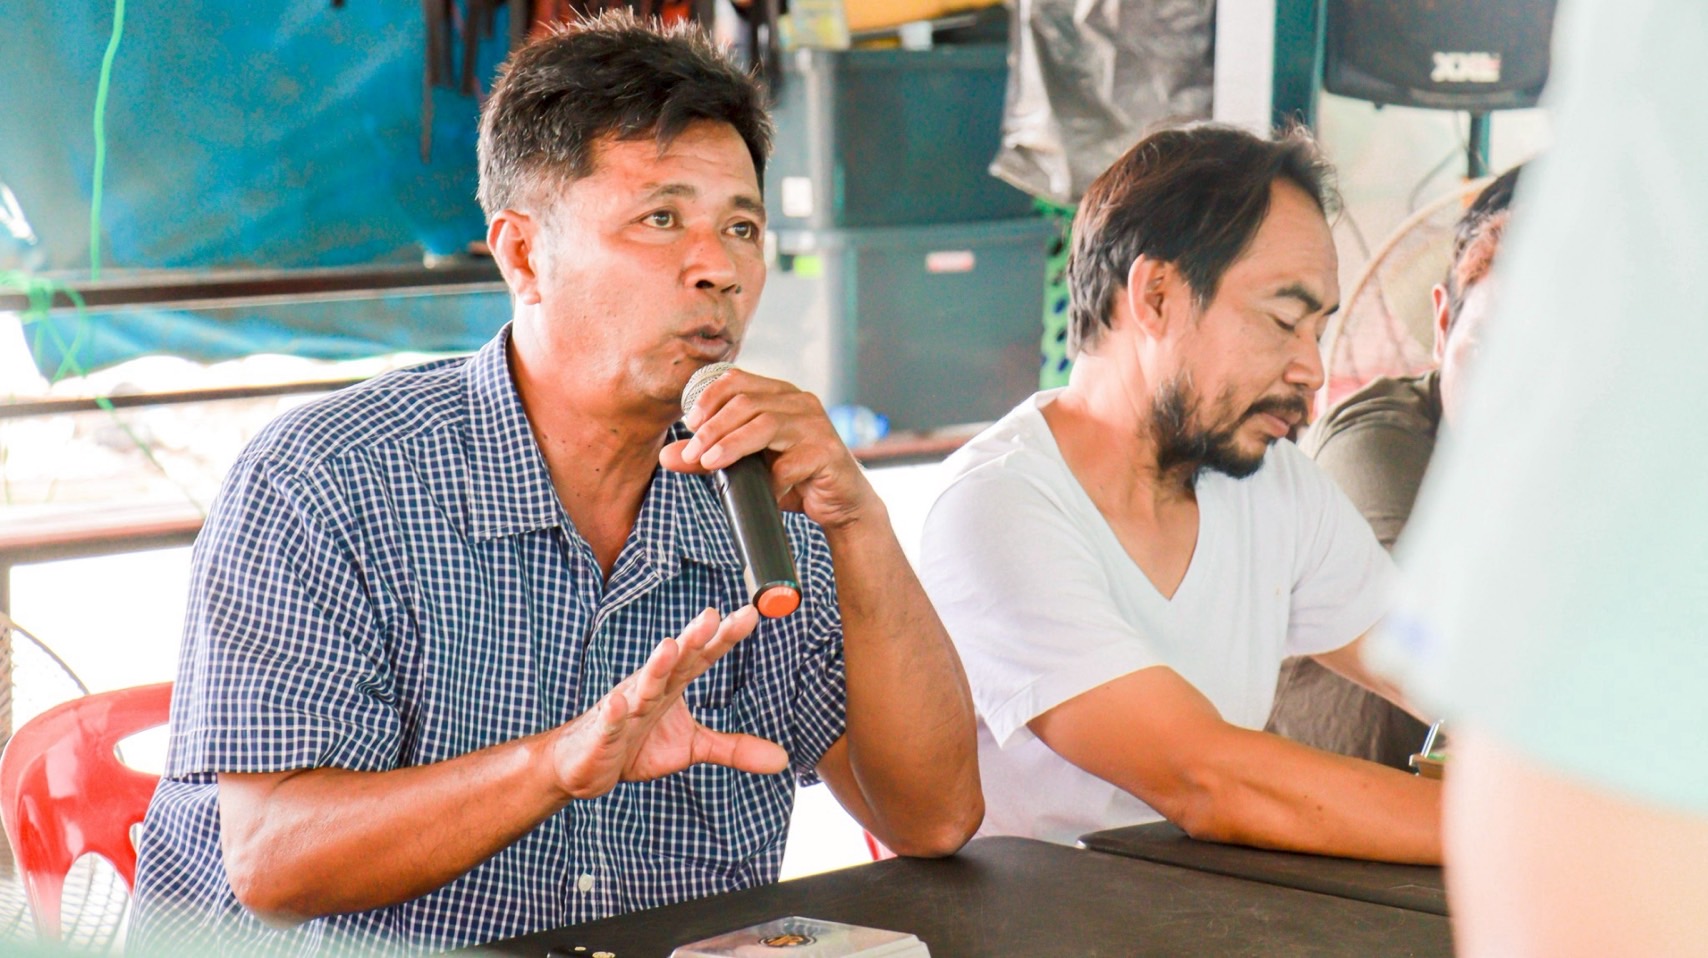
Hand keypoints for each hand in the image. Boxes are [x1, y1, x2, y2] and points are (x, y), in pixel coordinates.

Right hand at [550, 606, 786, 799]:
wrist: (585, 765)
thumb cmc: (637, 745)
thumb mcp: (693, 747)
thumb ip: (734, 748)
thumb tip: (781, 759)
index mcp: (673, 686)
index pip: (703, 656)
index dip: (725, 637)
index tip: (751, 614)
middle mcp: (650, 688)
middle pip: (675, 661)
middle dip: (692, 638)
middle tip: (711, 616)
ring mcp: (626, 708)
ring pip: (643, 685)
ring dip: (656, 666)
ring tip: (670, 647)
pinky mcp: (604, 733)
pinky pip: (610, 722)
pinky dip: (614, 713)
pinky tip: (619, 702)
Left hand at [660, 368, 878, 529]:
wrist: (841, 504)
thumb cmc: (793, 478)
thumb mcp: (747, 465)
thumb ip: (710, 456)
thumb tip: (667, 455)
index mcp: (779, 395)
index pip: (736, 380)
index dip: (708, 398)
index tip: (689, 425)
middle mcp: (799, 402)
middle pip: (746, 401)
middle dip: (713, 428)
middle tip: (693, 454)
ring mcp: (816, 425)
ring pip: (765, 424)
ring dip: (732, 445)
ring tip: (710, 463)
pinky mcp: (827, 452)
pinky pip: (790, 462)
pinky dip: (771, 479)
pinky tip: (765, 491)